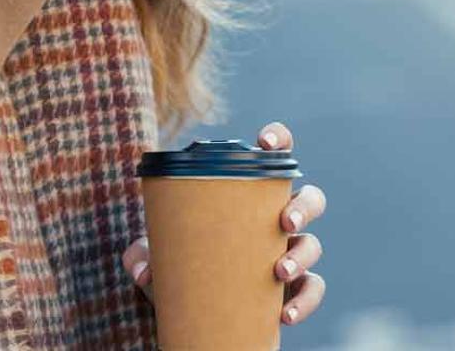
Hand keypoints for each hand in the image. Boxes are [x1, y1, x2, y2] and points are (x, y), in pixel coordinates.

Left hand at [121, 121, 326, 329]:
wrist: (193, 311)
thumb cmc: (182, 265)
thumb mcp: (157, 255)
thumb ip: (141, 255)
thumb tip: (143, 270)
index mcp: (248, 195)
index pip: (274, 156)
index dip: (278, 140)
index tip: (264, 143)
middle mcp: (275, 219)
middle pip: (309, 199)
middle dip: (303, 207)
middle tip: (285, 222)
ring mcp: (288, 252)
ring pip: (313, 244)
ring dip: (302, 256)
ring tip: (279, 272)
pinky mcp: (293, 289)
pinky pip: (312, 289)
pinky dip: (305, 301)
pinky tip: (285, 314)